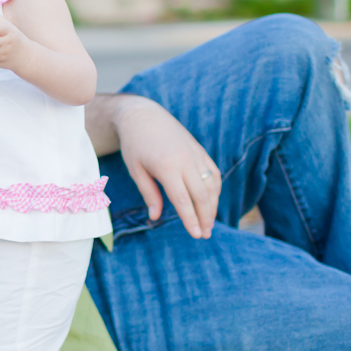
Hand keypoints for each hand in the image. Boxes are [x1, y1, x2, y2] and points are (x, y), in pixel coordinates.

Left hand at [113, 96, 220, 238]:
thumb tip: (155, 217)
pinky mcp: (199, 150)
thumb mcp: (136, 170)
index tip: (195, 234)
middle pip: (202, 195)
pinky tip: (212, 202)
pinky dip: (215, 189)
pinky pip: (213, 172)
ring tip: (209, 224)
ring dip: (213, 206)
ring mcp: (195, 154)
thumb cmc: (135, 145)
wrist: (144, 116)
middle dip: (205, 217)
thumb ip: (149, 194)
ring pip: (211, 185)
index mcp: (167, 167)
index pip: (183, 199)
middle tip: (204, 235)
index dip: (190, 219)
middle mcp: (185, 160)